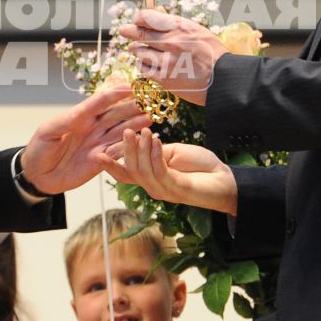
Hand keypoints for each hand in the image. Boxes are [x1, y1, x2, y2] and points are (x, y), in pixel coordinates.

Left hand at [21, 88, 150, 193]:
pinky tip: (142, 141)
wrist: (38, 175)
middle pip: (115, 115)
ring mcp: (98, 143)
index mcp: (79, 117)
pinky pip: (118, 152)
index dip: (115, 94)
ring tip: (150, 117)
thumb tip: (81, 111)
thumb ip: (65, 121)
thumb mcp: (48, 132)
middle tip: (147, 100)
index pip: (100, 102)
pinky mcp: (102, 160)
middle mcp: (92, 127)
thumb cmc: (39, 149)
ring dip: (135, 125)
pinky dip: (131, 147)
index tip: (130, 86)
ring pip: (121, 132)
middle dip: (131, 107)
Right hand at [103, 128, 236, 213]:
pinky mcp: (176, 189)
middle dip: (126, 150)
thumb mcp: (172, 154)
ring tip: (141, 131)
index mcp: (150, 179)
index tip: (96, 153)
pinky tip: (155, 139)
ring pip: (143, 171)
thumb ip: (155, 151)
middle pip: (130, 170)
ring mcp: (163, 190)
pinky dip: (155, 154)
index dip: (110, 166)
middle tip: (125, 130)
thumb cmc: (200, 167)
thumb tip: (139, 142)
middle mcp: (153, 187)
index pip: (125, 174)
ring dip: (140, 149)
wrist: (224, 180)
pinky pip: (160, 171)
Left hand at [119, 8, 228, 103]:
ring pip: (139, 52)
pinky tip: (147, 64)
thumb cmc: (213, 54)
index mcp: (179, 27)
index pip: (148, 17)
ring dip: (137, 50)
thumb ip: (175, 23)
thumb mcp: (197, 31)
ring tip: (138, 50)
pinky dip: (143, 65)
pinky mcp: (164, 78)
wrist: (224, 79)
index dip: (139, 18)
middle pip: (139, 33)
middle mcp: (171, 42)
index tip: (136, 20)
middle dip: (129, 31)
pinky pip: (144, 69)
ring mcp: (166, 61)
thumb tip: (155, 13)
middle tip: (124, 30)